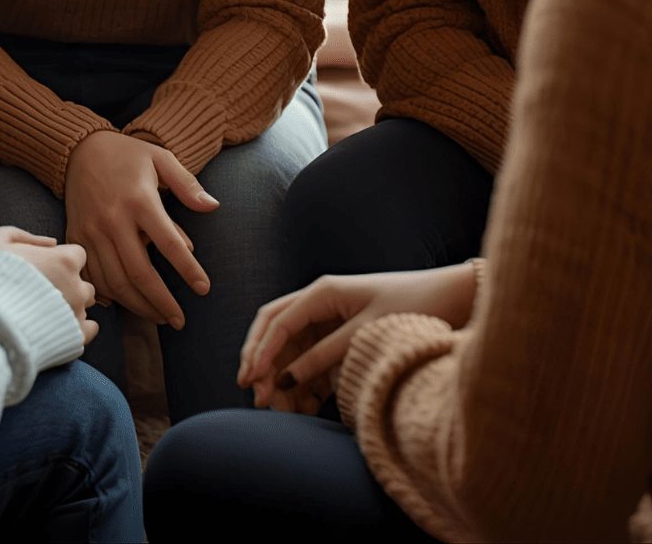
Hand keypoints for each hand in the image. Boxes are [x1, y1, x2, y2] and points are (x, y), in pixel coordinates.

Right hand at [0, 232, 97, 344]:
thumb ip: (25, 235)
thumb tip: (52, 243)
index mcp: (63, 260)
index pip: (77, 255)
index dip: (61, 260)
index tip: (47, 269)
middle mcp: (76, 287)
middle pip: (84, 283)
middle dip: (69, 285)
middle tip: (45, 292)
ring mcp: (76, 314)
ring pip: (85, 306)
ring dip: (72, 307)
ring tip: (47, 312)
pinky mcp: (73, 339)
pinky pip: (88, 331)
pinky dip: (78, 329)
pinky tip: (60, 328)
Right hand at [63, 129, 218, 327]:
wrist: (78, 150)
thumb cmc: (127, 155)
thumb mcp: (161, 158)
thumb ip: (187, 184)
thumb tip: (213, 207)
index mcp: (139, 199)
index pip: (169, 243)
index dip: (188, 270)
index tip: (204, 289)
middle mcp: (113, 219)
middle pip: (140, 273)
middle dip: (162, 303)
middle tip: (180, 320)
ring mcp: (91, 231)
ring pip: (115, 282)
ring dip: (139, 306)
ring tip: (159, 317)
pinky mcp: (76, 237)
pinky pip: (93, 276)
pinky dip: (110, 296)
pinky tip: (127, 303)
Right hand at [238, 262, 478, 410]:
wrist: (452, 300)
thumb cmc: (413, 307)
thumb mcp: (367, 334)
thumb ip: (325, 357)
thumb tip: (286, 379)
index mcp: (321, 293)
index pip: (277, 321)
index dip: (260, 352)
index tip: (250, 381)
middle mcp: (320, 303)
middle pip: (276, 333)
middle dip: (262, 364)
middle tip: (256, 398)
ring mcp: (330, 321)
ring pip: (292, 350)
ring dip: (282, 378)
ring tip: (281, 410)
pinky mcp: (343, 338)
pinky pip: (313, 361)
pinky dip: (305, 383)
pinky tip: (304, 406)